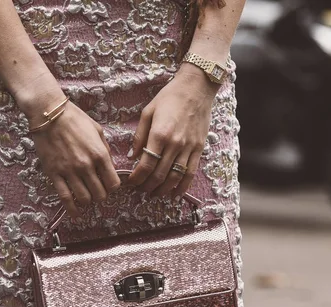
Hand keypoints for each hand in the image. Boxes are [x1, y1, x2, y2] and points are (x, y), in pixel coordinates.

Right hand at [30, 101, 120, 216]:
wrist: (49, 114)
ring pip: (84, 198)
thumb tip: (109, 166)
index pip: (113, 183)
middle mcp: (86, 166)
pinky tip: (75, 214)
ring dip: (88, 201)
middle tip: (98, 192)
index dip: (113, 187)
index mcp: (100, 154)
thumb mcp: (97, 130)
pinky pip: (65, 197)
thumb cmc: (74, 118)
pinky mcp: (54, 174)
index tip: (109, 185)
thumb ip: (105, 150)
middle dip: (101, 195)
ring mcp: (69, 171)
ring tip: (86, 198)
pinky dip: (72, 209)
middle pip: (100, 194)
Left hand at [127, 66, 218, 197]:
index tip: (130, 183)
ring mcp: (188, 148)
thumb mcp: (148, 112)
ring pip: (175, 177)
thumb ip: (139, 136)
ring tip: (154, 194)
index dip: (137, 178)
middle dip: (147, 186)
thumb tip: (132, 156)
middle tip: (140, 190)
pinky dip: (183, 186)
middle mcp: (175, 144)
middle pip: (159, 174)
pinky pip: (191, 172)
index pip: (146, 164)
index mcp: (159, 134)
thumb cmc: (169, 97)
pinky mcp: (199, 149)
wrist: (197, 87)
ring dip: (163, 189)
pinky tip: (175, 194)